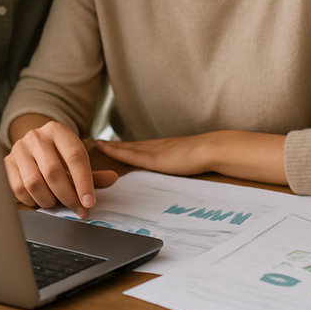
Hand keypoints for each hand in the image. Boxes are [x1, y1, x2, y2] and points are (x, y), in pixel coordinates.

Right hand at [4, 120, 117, 218]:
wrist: (34, 143)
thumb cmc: (59, 154)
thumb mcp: (77, 159)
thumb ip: (93, 173)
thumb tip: (113, 178)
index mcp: (58, 131)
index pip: (74, 156)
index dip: (83, 182)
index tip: (89, 203)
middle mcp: (37, 137)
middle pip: (53, 172)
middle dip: (68, 197)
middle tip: (78, 210)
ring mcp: (19, 149)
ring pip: (34, 183)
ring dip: (49, 200)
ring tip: (57, 202)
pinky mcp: (7, 163)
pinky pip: (19, 190)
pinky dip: (32, 201)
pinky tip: (41, 199)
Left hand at [97, 131, 287, 185]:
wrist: (211, 149)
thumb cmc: (205, 156)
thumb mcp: (189, 159)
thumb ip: (181, 161)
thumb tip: (182, 165)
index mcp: (164, 148)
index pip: (140, 147)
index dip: (126, 147)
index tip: (114, 145)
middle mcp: (156, 146)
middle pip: (130, 146)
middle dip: (115, 146)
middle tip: (99, 144)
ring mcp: (154, 150)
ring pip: (128, 148)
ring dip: (113, 147)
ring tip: (99, 145)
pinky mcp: (153, 157)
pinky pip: (130, 154)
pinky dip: (117, 152)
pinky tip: (107, 150)